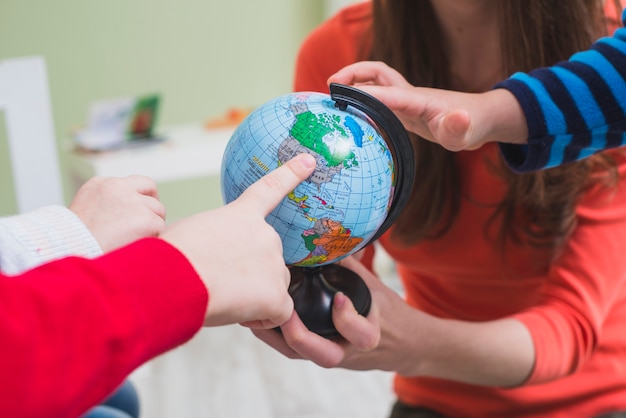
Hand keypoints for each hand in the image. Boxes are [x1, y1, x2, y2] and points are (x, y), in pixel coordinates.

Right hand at [70, 175, 165, 252]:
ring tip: (135, 240)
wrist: (72, 253)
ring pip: (157, 210)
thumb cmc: (75, 242)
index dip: (142, 196)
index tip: (142, 210)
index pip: (135, 182)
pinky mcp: (145, 218)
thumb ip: (106, 204)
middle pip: (151, 191)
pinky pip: (160, 226)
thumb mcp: (85, 212)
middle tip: (148, 224)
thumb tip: (129, 212)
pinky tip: (137, 245)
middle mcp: (118, 187)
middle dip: (152, 208)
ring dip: (152, 225)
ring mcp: (133, 201)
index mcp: (100, 184)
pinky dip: (153, 237)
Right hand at [160, 153, 316, 327]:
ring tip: (221, 297)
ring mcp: (273, 263)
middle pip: (269, 258)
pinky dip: (262, 318)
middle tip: (219, 281)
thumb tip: (209, 256)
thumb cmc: (168, 258)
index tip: (309, 161)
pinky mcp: (276, 295)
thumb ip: (212, 238)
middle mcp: (265, 234)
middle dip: (251, 273)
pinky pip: (278, 313)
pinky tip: (239, 314)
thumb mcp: (188, 234)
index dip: (291, 173)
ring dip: (255, 297)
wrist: (172, 277)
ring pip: (273, 287)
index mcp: (240, 215)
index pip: (270, 189)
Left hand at [251, 256, 410, 371]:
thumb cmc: (385, 310)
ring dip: (276, 336)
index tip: (341, 298)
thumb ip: (351, 265)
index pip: (362, 335)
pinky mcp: (314, 353)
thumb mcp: (374, 286)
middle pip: (324, 357)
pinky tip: (257, 314)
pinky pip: (291, 348)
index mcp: (370, 334)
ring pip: (300, 355)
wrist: (399, 344)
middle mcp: (348, 350)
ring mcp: (330, 353)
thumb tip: (327, 233)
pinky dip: (273, 334)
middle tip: (283, 313)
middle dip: (301, 337)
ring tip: (256, 313)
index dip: (348, 319)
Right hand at [328, 61, 527, 150]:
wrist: (479, 120)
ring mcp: (406, 100)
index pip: (388, 94)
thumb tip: (457, 119)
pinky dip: (361, 97)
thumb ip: (458, 127)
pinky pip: (378, 98)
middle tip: (331, 86)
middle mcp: (409, 95)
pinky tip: (352, 113)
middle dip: (353, 74)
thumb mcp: (466, 133)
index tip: (342, 100)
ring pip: (375, 83)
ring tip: (334, 97)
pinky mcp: (405, 108)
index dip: (365, 96)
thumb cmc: (471, 126)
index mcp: (418, 100)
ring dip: (354, 82)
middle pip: (377, 73)